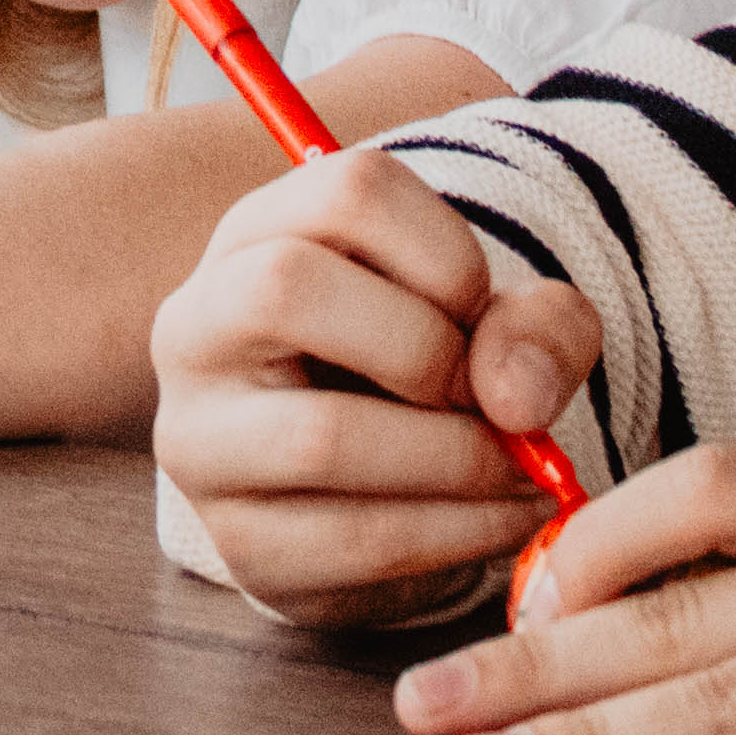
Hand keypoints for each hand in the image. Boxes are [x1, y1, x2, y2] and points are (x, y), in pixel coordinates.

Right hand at [149, 147, 597, 624]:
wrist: (370, 502)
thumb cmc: (422, 381)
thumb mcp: (493, 328)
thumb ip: (539, 327)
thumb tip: (516, 398)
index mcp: (254, 236)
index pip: (345, 192)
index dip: (446, 252)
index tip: (479, 310)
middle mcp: (197, 325)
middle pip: (287, 287)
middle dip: (427, 350)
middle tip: (488, 396)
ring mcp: (201, 439)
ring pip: (321, 436)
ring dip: (459, 460)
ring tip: (521, 471)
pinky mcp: (238, 542)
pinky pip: (356, 539)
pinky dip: (462, 532)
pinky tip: (509, 519)